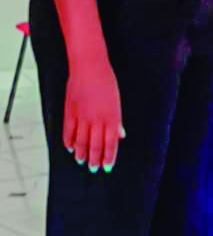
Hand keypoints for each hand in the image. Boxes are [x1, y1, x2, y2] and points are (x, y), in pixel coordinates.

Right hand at [64, 54, 123, 170]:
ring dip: (81, 154)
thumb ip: (117, 121)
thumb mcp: (117, 102)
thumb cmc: (106, 82)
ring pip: (80, 142)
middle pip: (95, 146)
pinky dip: (68, 142)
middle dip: (94, 160)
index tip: (107, 167)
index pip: (110, 144)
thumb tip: (120, 136)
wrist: (90, 67)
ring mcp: (82, 117)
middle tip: (93, 168)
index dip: (108, 157)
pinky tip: (70, 148)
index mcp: (112, 118)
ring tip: (81, 161)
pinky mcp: (70, 112)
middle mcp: (97, 120)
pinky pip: (68, 132)